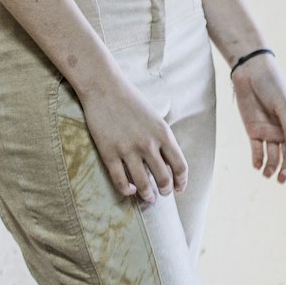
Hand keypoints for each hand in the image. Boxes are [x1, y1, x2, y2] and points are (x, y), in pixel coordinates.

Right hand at [77, 74, 188, 204]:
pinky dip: (127, 191)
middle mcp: (148, 144)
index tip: (179, 189)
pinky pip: (120, 182)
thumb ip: (162, 139)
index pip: (180, 166)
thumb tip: (167, 163)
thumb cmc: (130, 100)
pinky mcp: (109, 153)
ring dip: (147, 196)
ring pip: (143, 186)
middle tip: (162, 193)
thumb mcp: (154, 117)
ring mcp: (128, 150)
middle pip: (163, 180)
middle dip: (165, 191)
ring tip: (147, 197)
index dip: (181, 182)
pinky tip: (130, 190)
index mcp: (163, 133)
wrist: (104, 87)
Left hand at [230, 53, 285, 183]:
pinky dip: (258, 160)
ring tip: (268, 174)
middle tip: (281, 179)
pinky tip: (257, 165)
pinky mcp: (255, 131)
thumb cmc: (272, 84)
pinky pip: (258, 151)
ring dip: (273, 168)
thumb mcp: (284, 104)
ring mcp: (270, 132)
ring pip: (274, 157)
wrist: (250, 71)